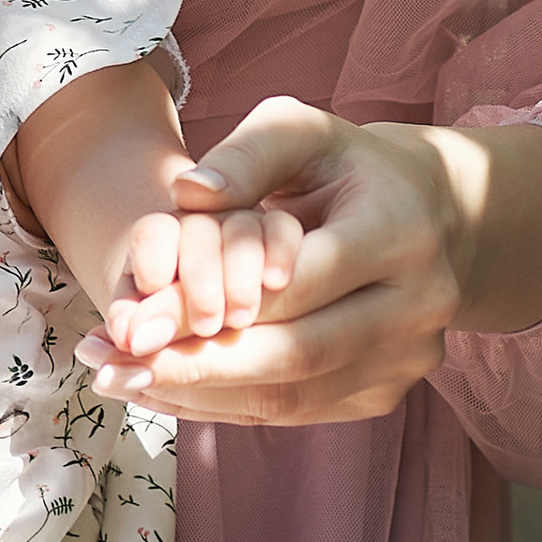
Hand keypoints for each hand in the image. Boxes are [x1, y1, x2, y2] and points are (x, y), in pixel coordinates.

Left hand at [82, 99, 541, 427]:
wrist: (432, 213)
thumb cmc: (345, 165)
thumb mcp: (302, 130)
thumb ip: (246, 152)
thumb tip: (186, 192)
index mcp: (399, 231)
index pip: (296, 283)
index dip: (211, 305)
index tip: (132, 320)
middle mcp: (419, 305)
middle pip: (296, 354)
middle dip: (195, 366)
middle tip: (109, 368)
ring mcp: (409, 359)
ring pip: (294, 396)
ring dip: (199, 396)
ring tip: (118, 381)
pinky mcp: (387, 393)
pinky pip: (297, 411)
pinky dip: (226, 405)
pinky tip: (165, 390)